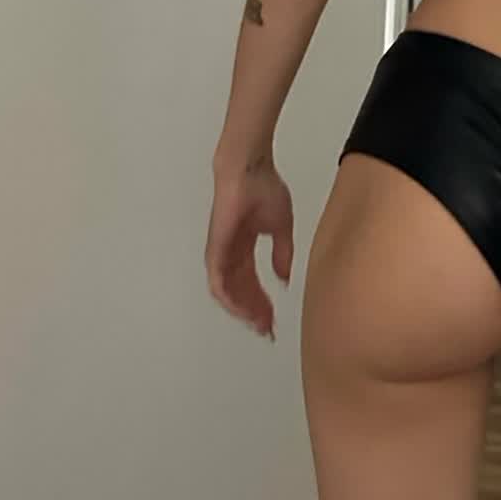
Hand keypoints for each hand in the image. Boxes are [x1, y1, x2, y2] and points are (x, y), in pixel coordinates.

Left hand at [205, 155, 294, 339]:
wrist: (249, 170)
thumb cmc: (263, 188)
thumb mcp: (281, 227)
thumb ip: (282, 254)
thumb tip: (284, 278)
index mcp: (244, 248)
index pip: (252, 283)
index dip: (263, 304)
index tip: (273, 320)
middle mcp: (230, 254)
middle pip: (240, 293)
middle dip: (255, 313)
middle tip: (267, 329)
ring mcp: (221, 253)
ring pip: (228, 293)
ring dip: (243, 311)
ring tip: (258, 324)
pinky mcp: (216, 250)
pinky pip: (218, 282)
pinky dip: (229, 299)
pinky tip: (241, 310)